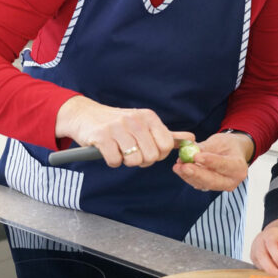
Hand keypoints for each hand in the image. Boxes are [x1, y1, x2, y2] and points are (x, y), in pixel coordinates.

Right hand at [55, 95, 193, 167]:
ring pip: (134, 160)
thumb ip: (168, 135)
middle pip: (151, 156)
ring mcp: (118, 127)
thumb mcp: (144, 124)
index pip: (166, 146)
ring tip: (120, 150)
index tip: (148, 152)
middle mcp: (135, 120)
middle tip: (132, 153)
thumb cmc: (119, 124)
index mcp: (148, 117)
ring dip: (126, 161)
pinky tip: (108, 152)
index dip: (158, 155)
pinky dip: (112, 161)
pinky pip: (115, 161)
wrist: (86, 116)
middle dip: (142, 161)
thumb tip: (192, 139)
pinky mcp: (101, 136)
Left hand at [172, 131, 249, 191]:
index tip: (196, 156)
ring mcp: (221, 186)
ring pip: (203, 184)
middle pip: (213, 180)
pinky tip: (179, 168)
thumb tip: (190, 149)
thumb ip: (206, 147)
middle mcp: (232, 180)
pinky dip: (188, 176)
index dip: (210, 162)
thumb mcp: (220, 141)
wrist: (232, 153)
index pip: (224, 165)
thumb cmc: (228, 145)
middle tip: (183, 166)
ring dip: (188, 175)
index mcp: (239, 167)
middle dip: (196, 174)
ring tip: (178, 165)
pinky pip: (198, 183)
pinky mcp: (211, 187)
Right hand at [250, 218, 277, 275]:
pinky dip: (267, 270)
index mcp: (270, 234)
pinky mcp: (253, 256)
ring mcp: (254, 248)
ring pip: (260, 263)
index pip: (272, 246)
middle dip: (272, 269)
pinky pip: (259, 266)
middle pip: (262, 256)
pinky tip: (275, 268)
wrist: (275, 231)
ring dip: (270, 270)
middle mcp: (259, 240)